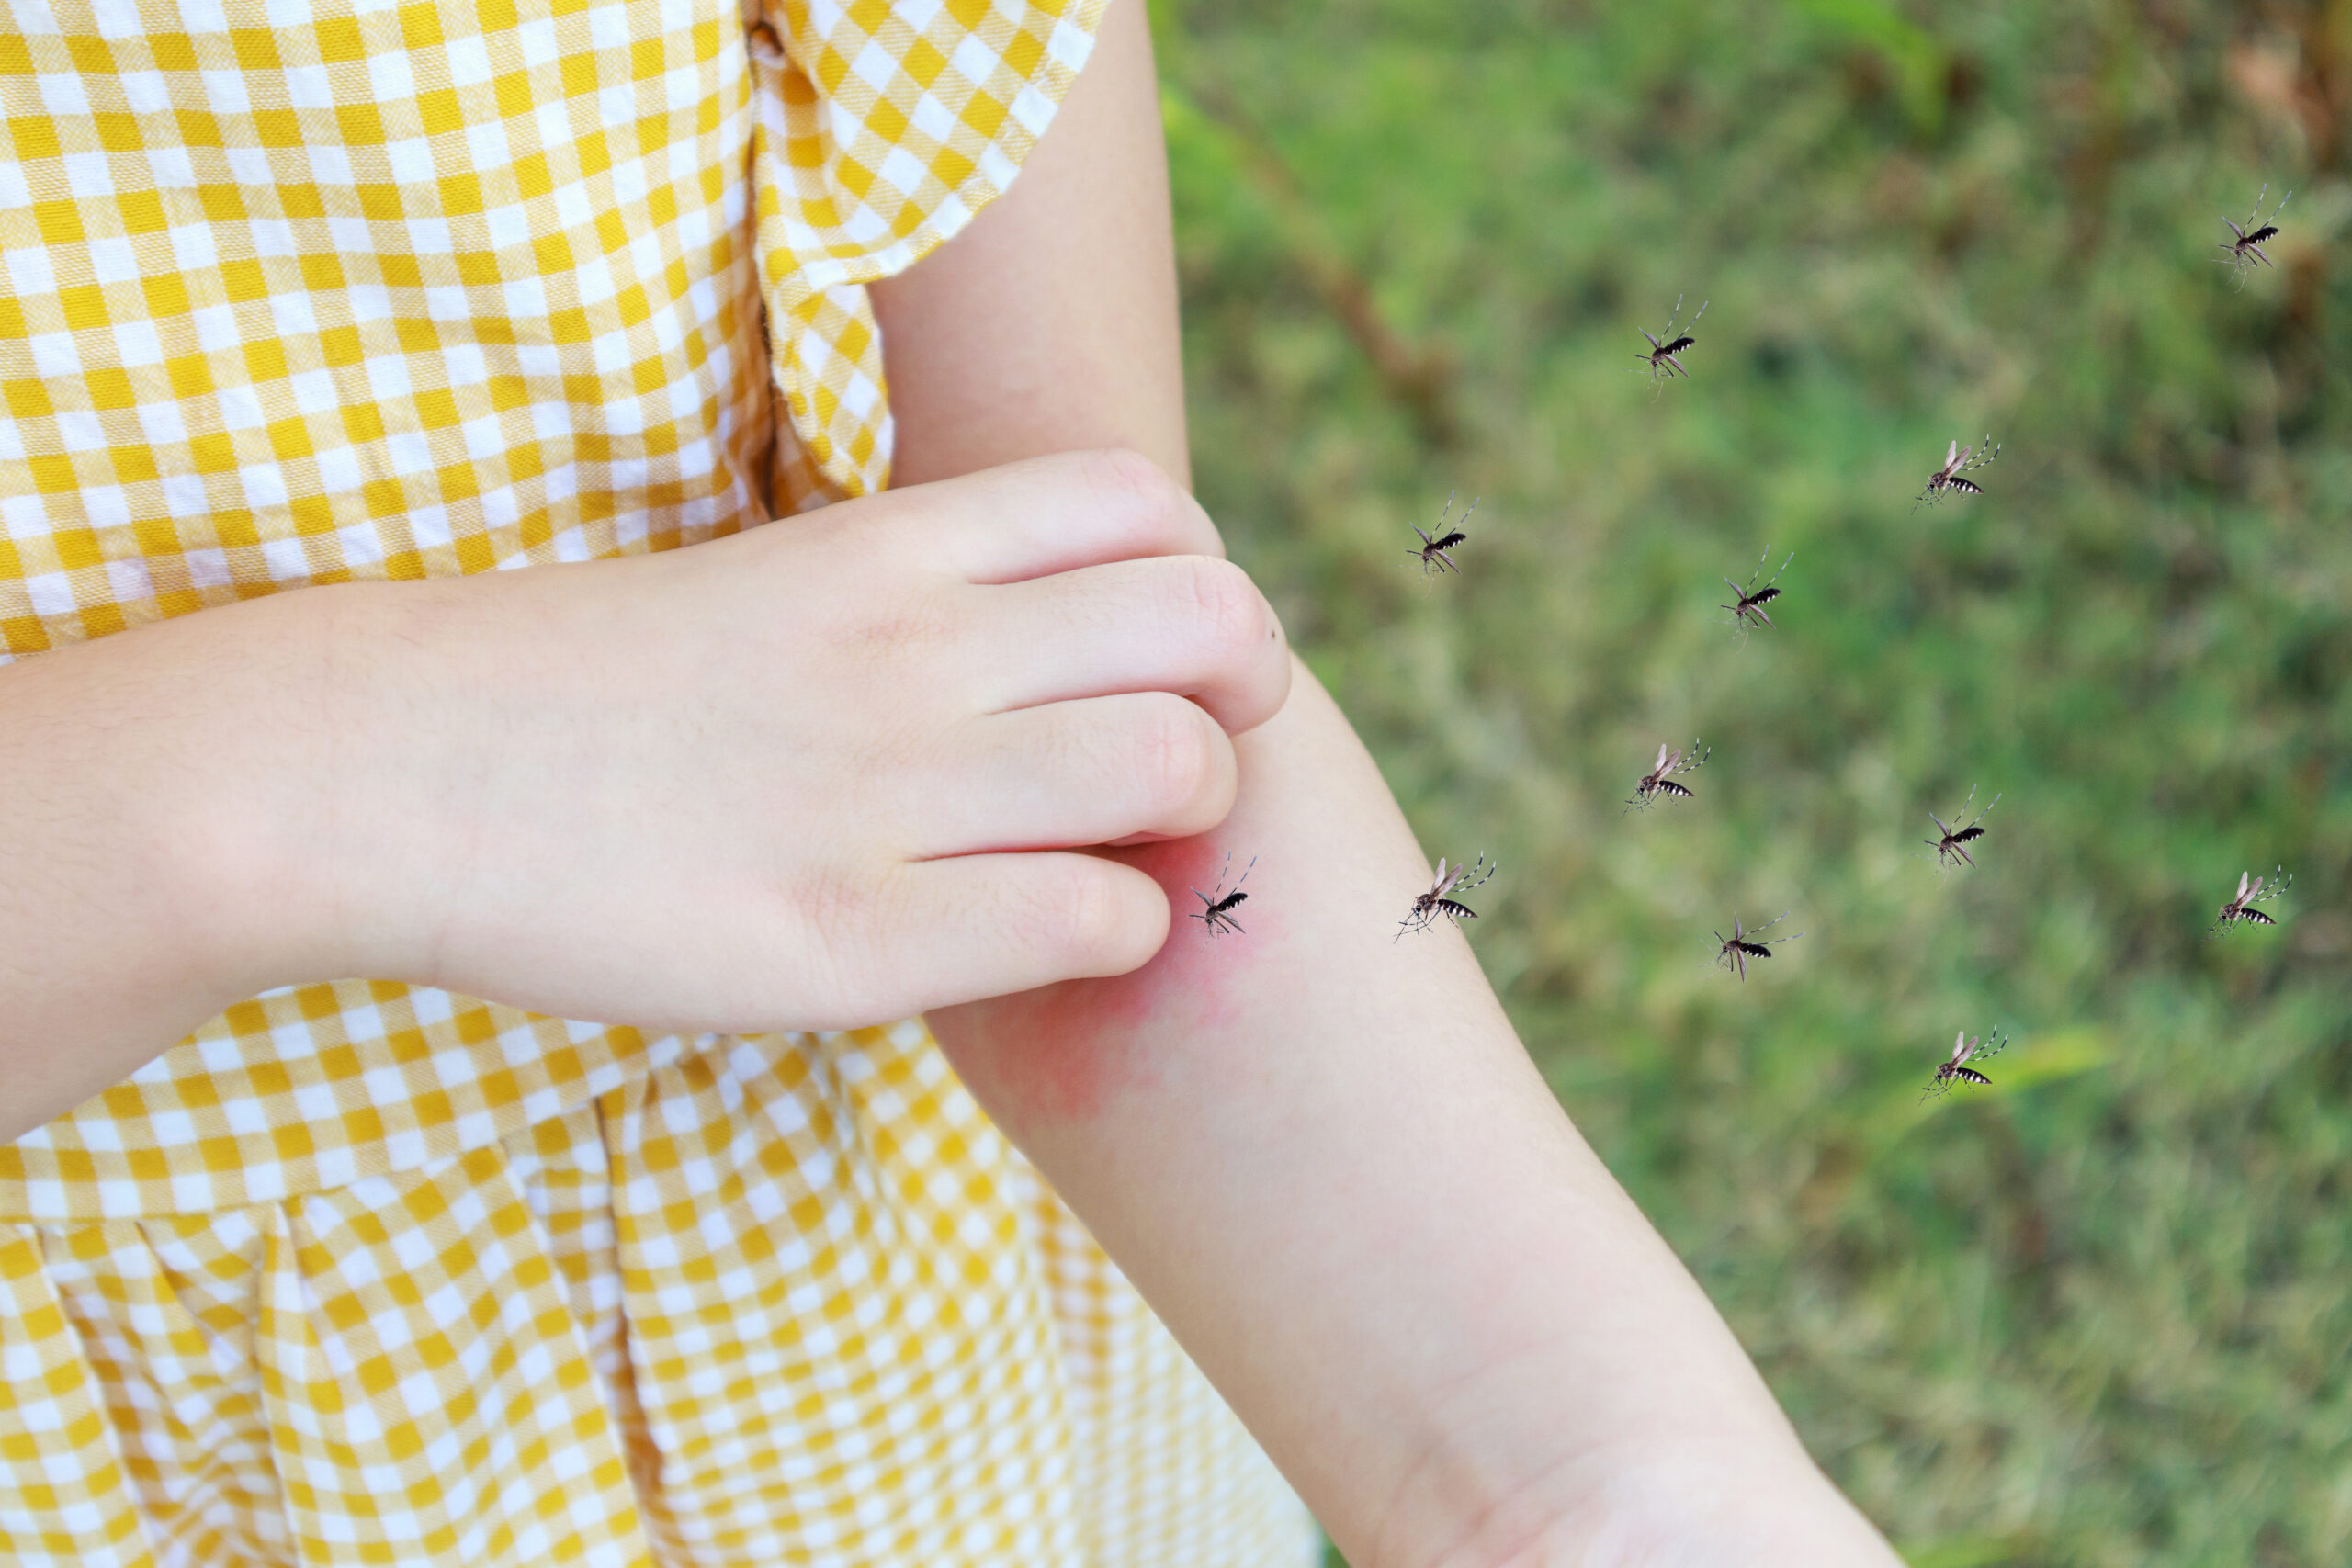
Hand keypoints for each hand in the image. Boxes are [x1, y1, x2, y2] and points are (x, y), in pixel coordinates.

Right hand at [304, 448, 1289, 1032]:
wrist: (384, 769)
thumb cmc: (578, 680)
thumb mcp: (765, 580)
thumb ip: (912, 591)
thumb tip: (1056, 632)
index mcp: (886, 545)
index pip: (1149, 507)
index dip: (1202, 579)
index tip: (1159, 650)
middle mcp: (910, 648)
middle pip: (1207, 627)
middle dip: (1242, 694)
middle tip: (1188, 754)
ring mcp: (885, 791)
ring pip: (1173, 772)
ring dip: (1187, 819)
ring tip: (1119, 850)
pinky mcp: (849, 938)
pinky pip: (1086, 923)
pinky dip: (1113, 932)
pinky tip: (1050, 934)